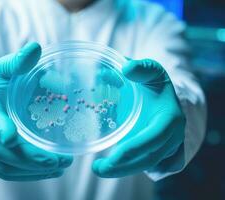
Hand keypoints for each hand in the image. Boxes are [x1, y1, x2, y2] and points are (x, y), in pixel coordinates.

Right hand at [0, 42, 72, 180]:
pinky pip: (7, 173)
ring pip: (5, 166)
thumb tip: (36, 47)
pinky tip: (50, 172)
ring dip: (32, 170)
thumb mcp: (2, 71)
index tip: (12, 135)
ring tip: (60, 166)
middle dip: (28, 157)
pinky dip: (29, 175)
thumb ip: (17, 62)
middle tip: (55, 159)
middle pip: (0, 150)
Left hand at [92, 59, 185, 177]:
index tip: (114, 155)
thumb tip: (126, 68)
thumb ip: (142, 68)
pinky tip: (107, 167)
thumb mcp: (152, 72)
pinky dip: (125, 167)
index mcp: (170, 118)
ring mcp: (164, 147)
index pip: (155, 137)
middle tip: (98, 168)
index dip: (136, 147)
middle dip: (124, 166)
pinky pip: (141, 164)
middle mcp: (171, 137)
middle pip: (148, 158)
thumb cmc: (155, 84)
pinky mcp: (155, 152)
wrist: (163, 97)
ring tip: (97, 169)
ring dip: (121, 170)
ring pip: (144, 165)